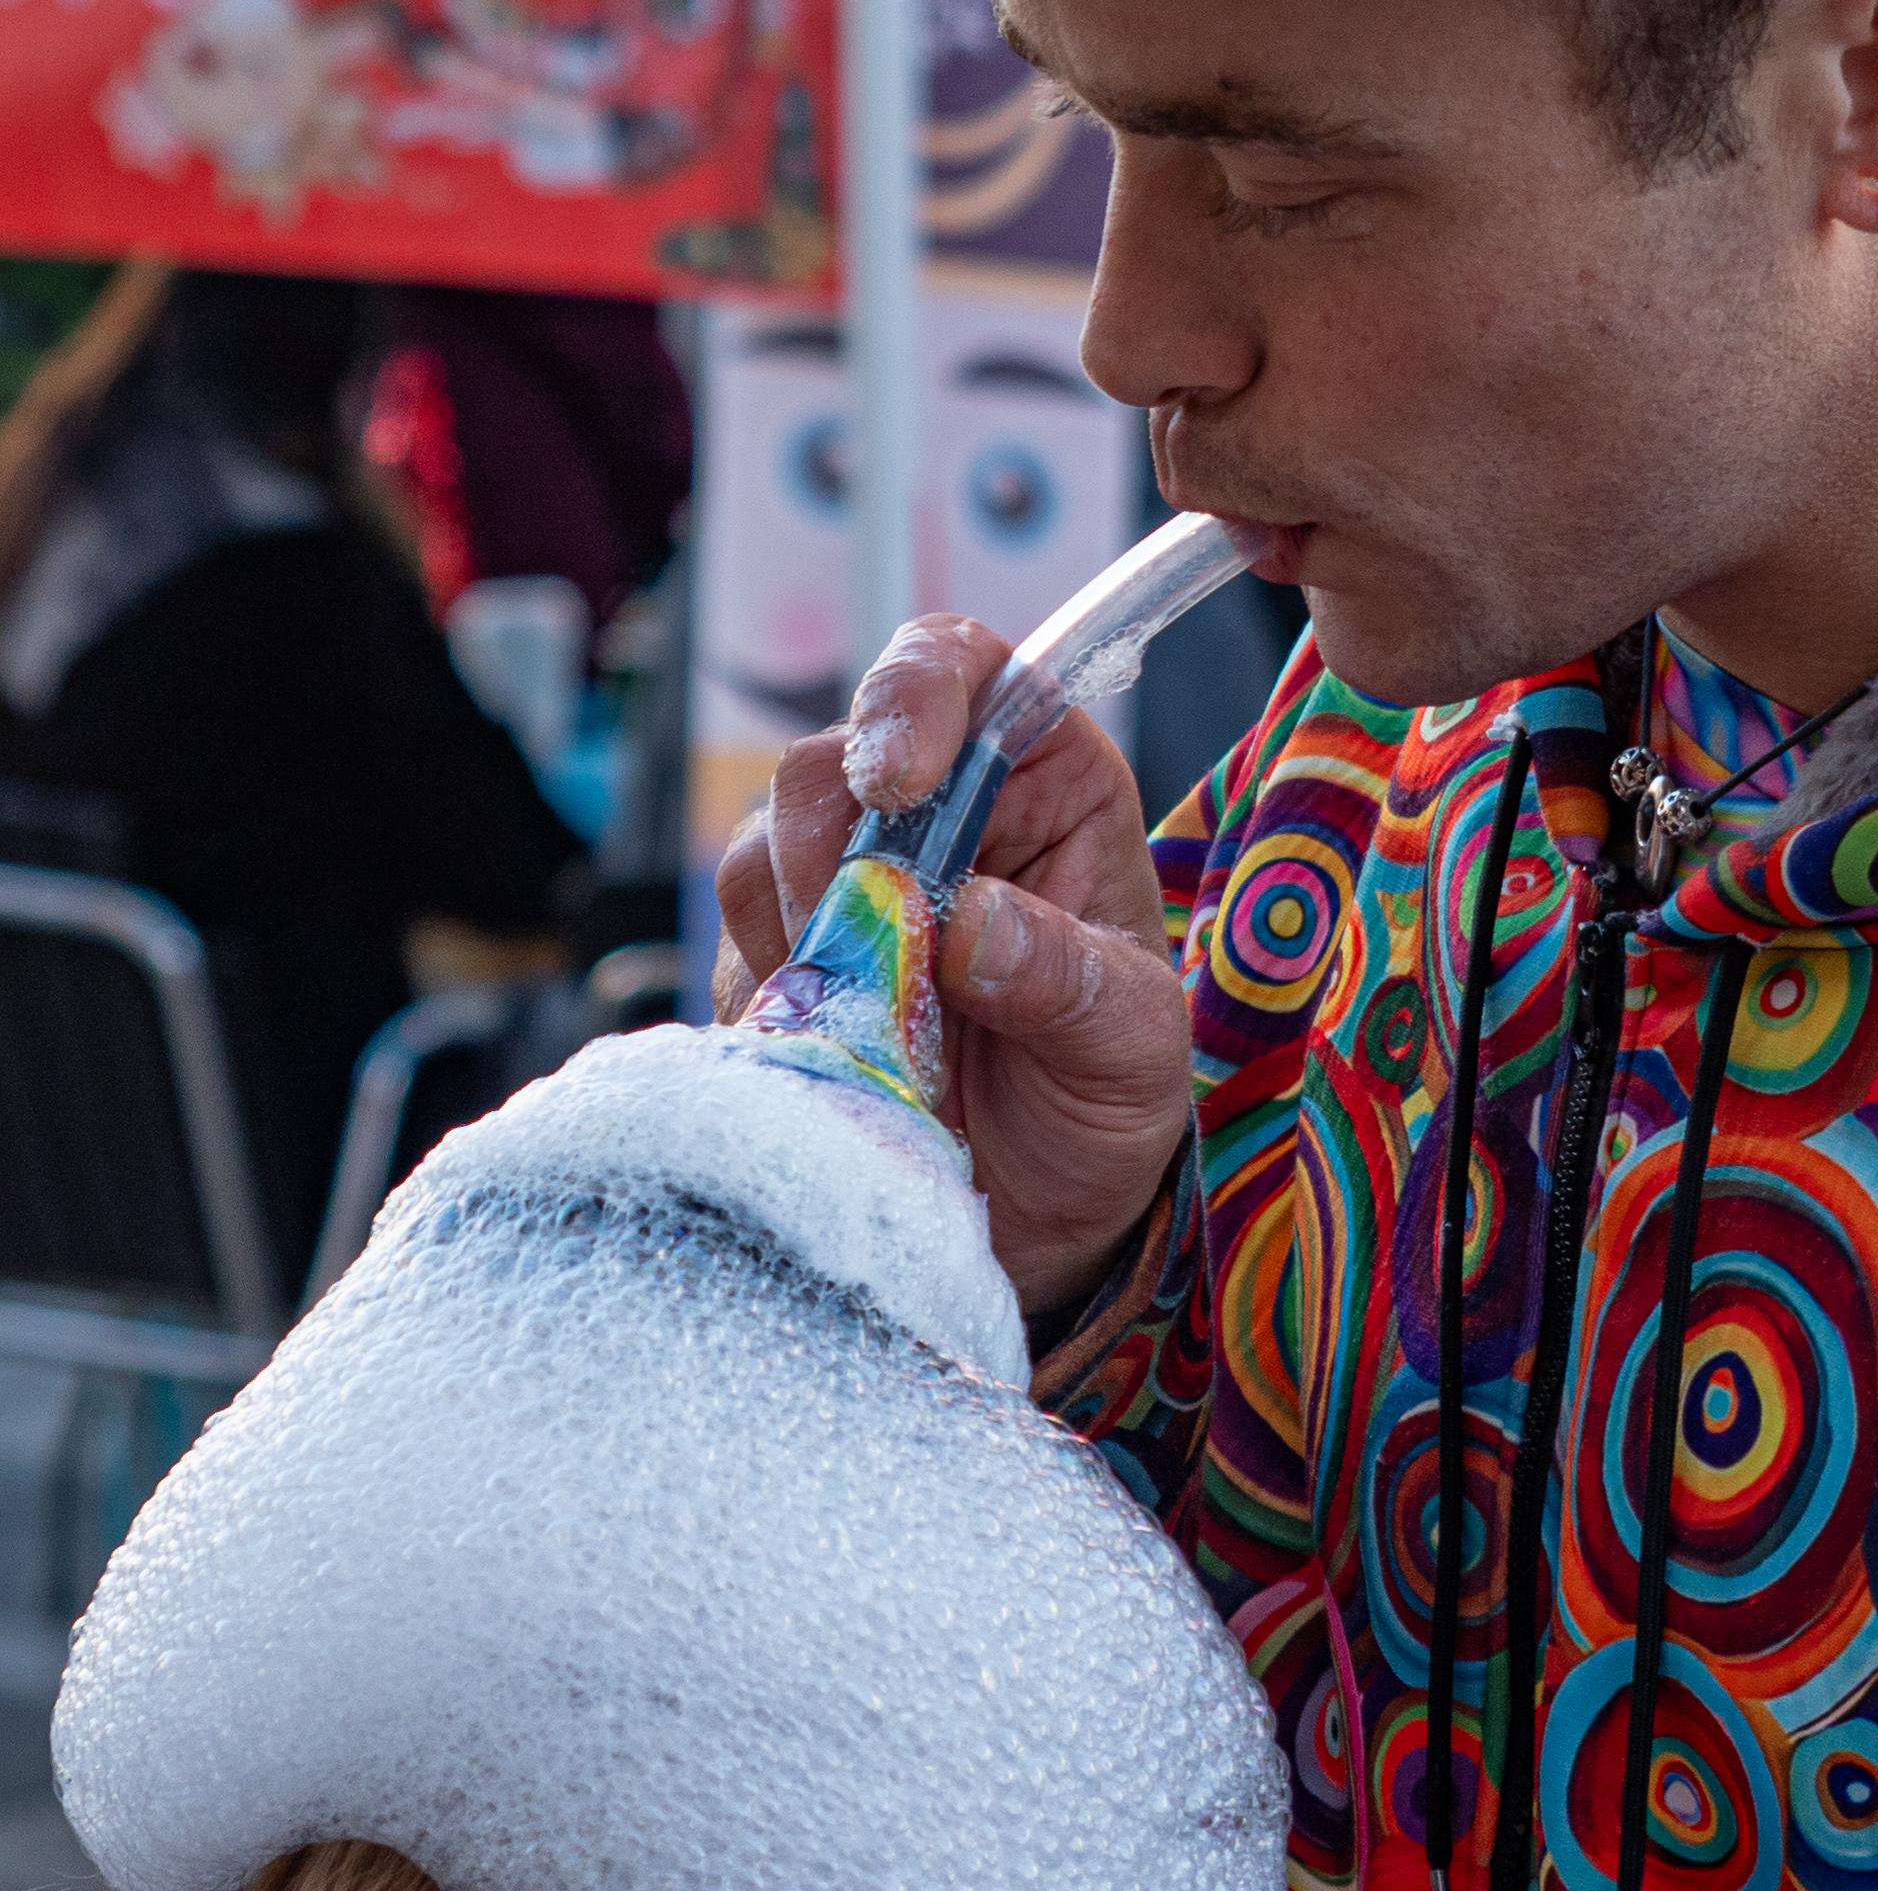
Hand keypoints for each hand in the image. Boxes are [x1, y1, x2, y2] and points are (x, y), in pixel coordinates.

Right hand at [712, 616, 1191, 1315]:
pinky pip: (733, 953)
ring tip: (875, 1030)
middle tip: (863, 943)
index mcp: (1041, 782)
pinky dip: (769, 1003)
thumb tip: (969, 923)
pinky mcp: (780, 962)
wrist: (1041, 1220)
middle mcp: (933, 812)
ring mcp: (842, 883)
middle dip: (828, 848)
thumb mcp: (1131, 1047)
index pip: (964, 670)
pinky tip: (832, 1057)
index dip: (915, 694)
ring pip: (755, 851)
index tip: (896, 777)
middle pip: (827, 761)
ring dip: (798, 939)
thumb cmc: (1105, 1100)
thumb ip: (1068, 979)